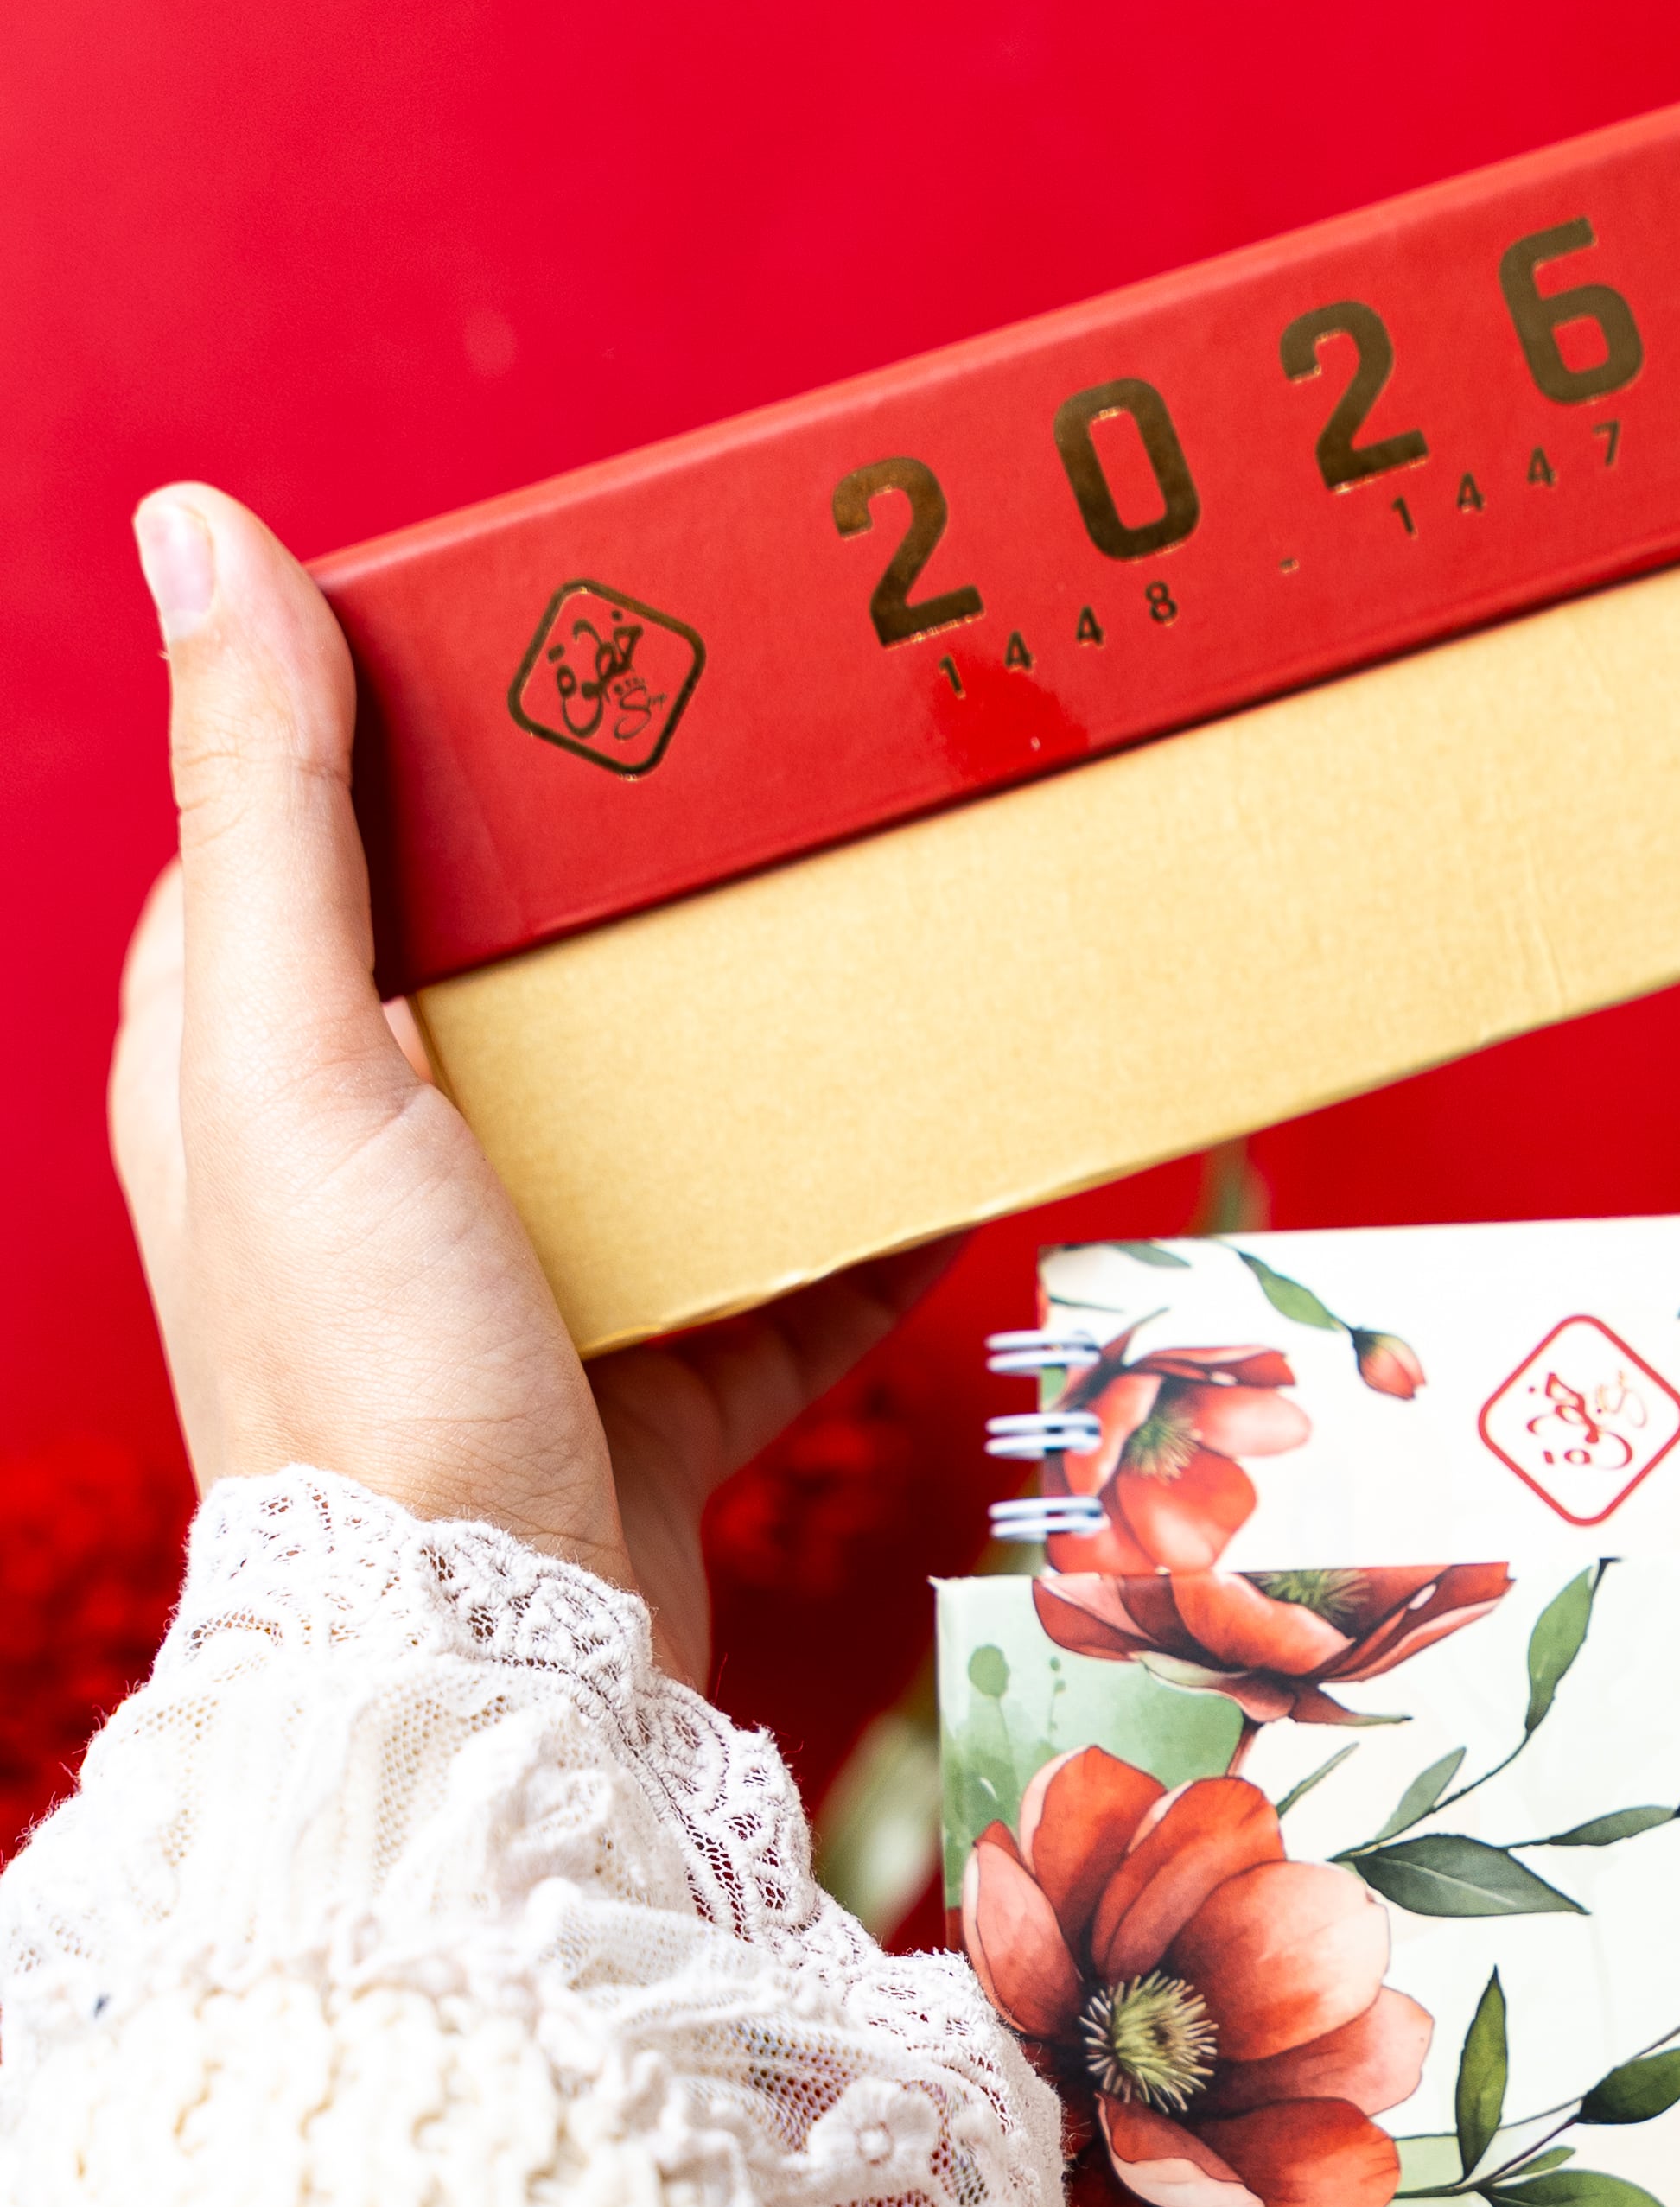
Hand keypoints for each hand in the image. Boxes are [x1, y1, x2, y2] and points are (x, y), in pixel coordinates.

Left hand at [109, 482, 949, 1694]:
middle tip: (775, 764)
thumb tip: (199, 527)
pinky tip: (954, 1157)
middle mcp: (361, 1176)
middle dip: (634, 879)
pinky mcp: (636, 1403)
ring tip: (878, 939)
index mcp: (237, 1066)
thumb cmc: (359, 1369)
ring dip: (759, 1044)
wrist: (489, 1679)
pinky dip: (861, 1230)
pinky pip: (774, 1286)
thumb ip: (267, 795)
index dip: (426, 720)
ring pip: (650, 1120)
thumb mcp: (293, 1046)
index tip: (579, 633)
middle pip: (509, 968)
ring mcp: (506, 1293)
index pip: (311, 828)